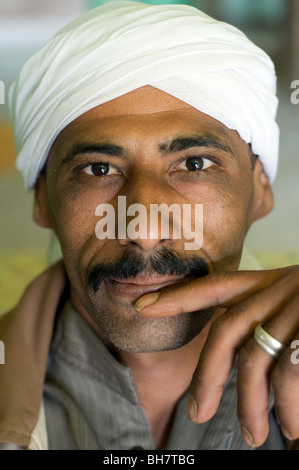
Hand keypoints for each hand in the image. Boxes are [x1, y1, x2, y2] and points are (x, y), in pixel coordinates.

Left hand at [134, 266, 298, 447]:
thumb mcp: (298, 308)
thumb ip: (270, 324)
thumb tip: (252, 359)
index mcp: (270, 284)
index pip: (216, 286)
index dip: (178, 297)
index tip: (141, 306)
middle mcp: (279, 290)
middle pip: (226, 331)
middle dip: (206, 375)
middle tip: (196, 413)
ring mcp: (296, 308)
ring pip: (254, 360)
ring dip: (249, 405)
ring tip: (251, 436)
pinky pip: (289, 374)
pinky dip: (287, 406)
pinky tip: (290, 428)